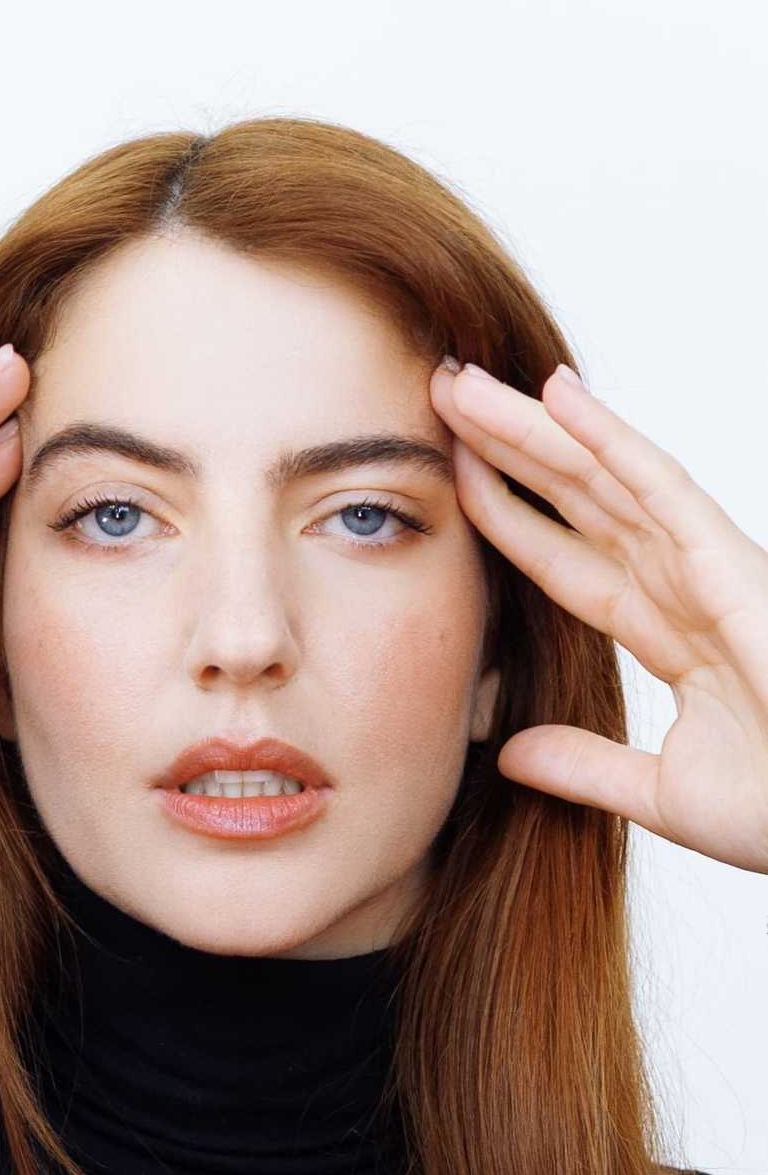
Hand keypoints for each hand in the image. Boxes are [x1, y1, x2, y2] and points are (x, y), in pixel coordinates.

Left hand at [429, 359, 767, 875]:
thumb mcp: (660, 792)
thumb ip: (585, 765)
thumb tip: (508, 753)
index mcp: (669, 632)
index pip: (566, 560)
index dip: (506, 513)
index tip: (448, 476)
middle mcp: (684, 585)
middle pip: (576, 500)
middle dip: (508, 449)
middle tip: (442, 395)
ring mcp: (709, 567)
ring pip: (604, 477)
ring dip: (534, 427)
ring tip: (467, 382)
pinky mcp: (733, 564)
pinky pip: (661, 485)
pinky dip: (609, 438)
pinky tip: (556, 395)